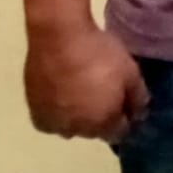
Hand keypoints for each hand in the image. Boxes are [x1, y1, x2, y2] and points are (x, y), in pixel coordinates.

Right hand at [24, 23, 149, 141]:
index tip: (127, 104)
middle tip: (104, 92)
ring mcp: (53, 123)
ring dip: (78, 115)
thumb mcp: (131, 72)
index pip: (119, 133)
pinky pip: (51, 118)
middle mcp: (76, 131)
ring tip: (82, 90)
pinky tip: (62, 92)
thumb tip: (139, 114)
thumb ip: (138, 97)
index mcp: (103, 123)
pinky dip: (58, 110)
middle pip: (95, 130)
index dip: (125, 119)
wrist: (58, 39)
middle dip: (102, 117)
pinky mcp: (34, 111)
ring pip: (71, 126)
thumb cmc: (99, 55)